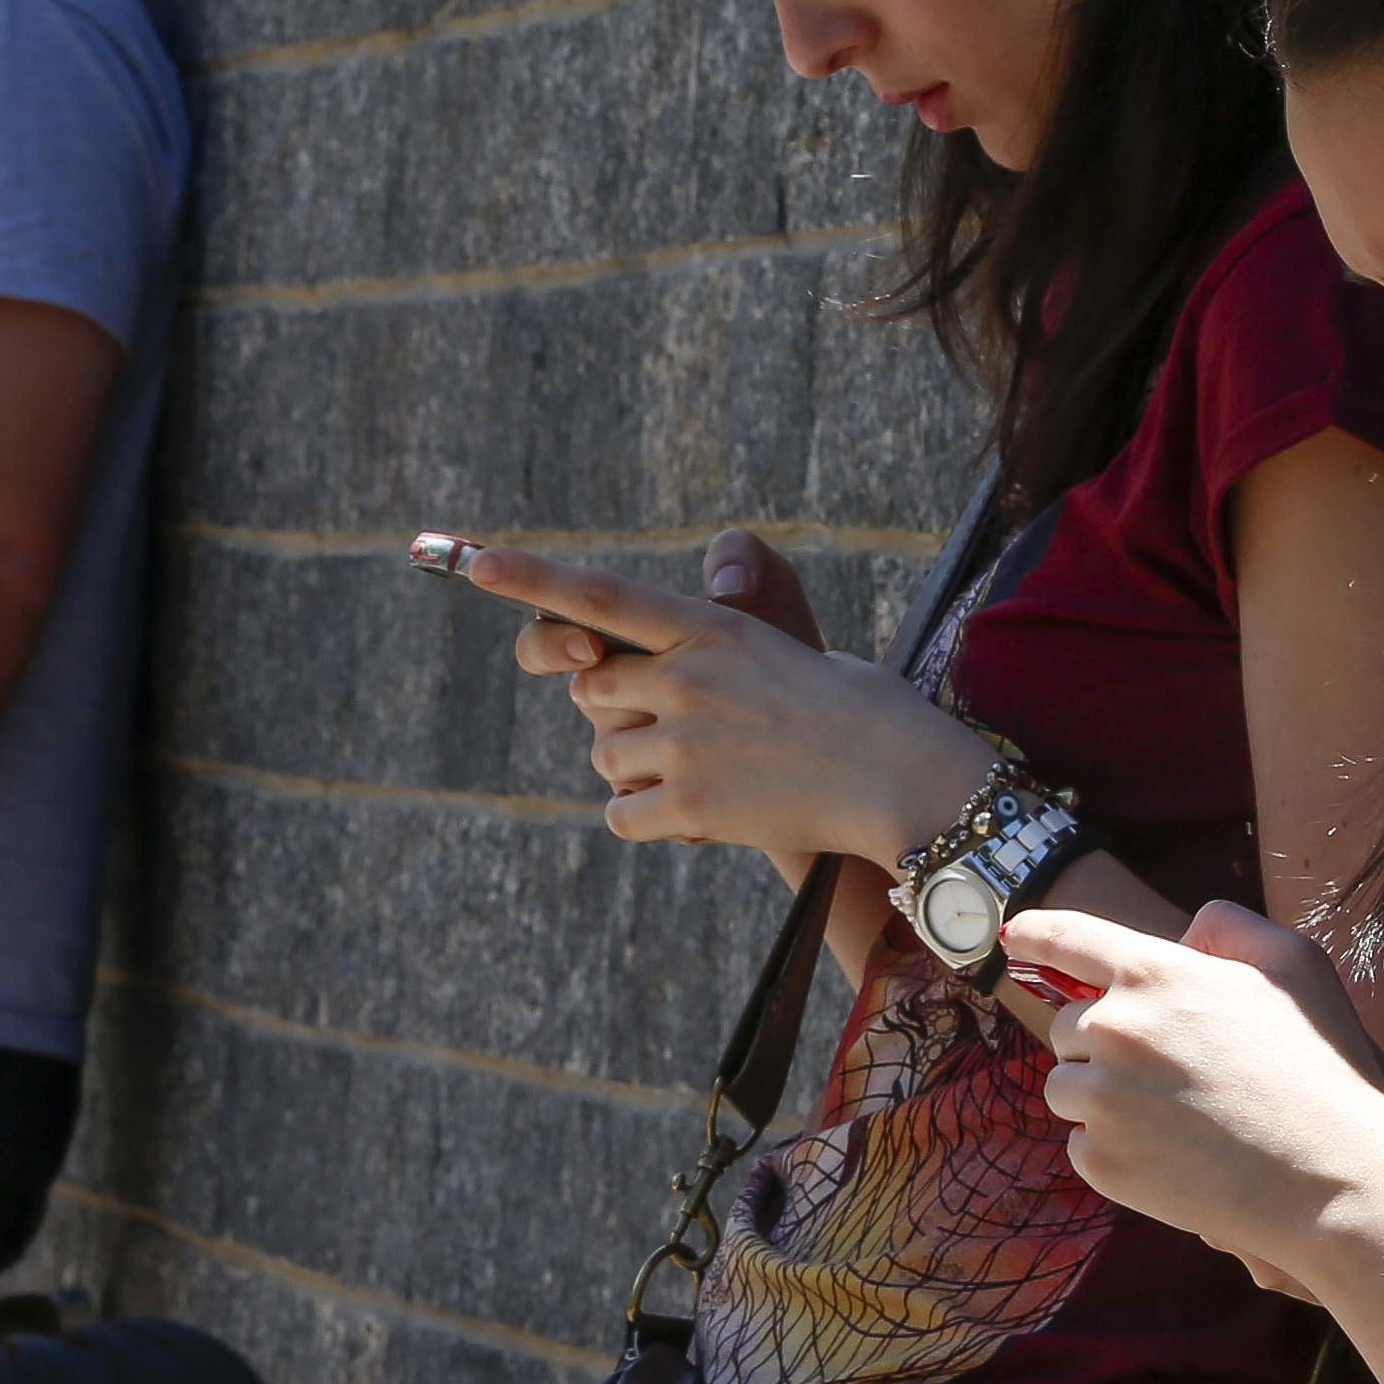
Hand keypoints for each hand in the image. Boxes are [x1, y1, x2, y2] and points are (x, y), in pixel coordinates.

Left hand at [466, 539, 987, 866]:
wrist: (906, 781)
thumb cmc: (864, 713)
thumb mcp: (789, 651)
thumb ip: (712, 652)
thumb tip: (654, 671)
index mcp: (711, 627)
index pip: (604, 595)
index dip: (533, 579)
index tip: (476, 563)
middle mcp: (685, 677)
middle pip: (595, 691)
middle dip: (619, 711)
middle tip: (678, 730)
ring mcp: (682, 743)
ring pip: (606, 755)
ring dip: (639, 771)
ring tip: (713, 775)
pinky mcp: (688, 806)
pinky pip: (620, 814)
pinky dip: (646, 820)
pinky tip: (700, 816)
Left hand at [1014, 902, 1383, 1284]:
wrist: (1332, 1178)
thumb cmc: (1321, 1068)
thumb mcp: (1295, 966)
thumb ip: (1232, 930)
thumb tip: (1185, 937)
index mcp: (1153, 974)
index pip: (1068, 938)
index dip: (1035, 933)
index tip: (1014, 937)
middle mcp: (1114, 1030)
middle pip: (1068, 1028)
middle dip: (1105, 1046)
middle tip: (1173, 1074)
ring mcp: (1102, 1100)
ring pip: (1066, 1088)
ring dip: (1103, 1099)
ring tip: (1176, 1118)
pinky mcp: (1102, 1162)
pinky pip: (1083, 1146)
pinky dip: (1117, 1151)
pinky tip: (1176, 1158)